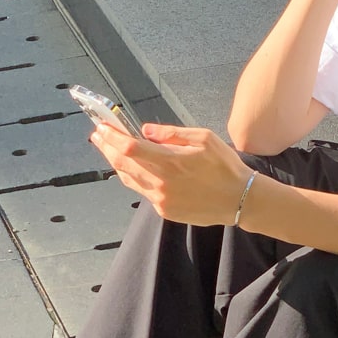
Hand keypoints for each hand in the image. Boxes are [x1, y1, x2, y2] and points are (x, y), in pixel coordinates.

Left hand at [89, 122, 249, 225]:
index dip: (112, 137)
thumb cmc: (225, 166)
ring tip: (110, 150)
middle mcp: (161, 182)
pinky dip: (135, 178)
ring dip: (117, 163)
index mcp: (171, 161)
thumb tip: (146, 130)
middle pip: (123, 164)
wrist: (239, 199)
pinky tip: (134, 169)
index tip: (102, 127)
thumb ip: (172, 134)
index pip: (130, 148)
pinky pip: (144, 192)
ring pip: (129, 180)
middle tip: (98, 135)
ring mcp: (162, 199)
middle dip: (107, 148)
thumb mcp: (204, 138)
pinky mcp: (165, 210)